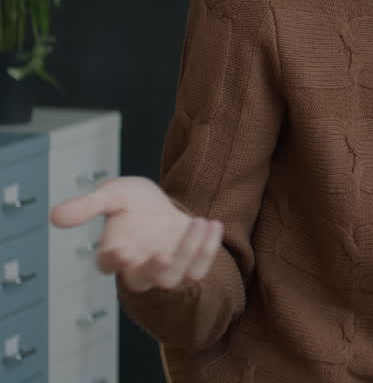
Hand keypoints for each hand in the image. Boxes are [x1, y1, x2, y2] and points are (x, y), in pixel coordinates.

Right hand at [50, 176, 222, 293]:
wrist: (162, 205)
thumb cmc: (132, 203)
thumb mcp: (112, 195)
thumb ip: (87, 205)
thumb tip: (54, 216)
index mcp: (114, 253)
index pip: (109, 266)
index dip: (114, 262)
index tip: (123, 252)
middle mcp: (138, 269)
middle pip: (145, 281)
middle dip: (155, 272)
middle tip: (164, 256)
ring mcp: (164, 272)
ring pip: (175, 277)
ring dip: (189, 253)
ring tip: (199, 221)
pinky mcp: (188, 269)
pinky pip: (199, 270)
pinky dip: (208, 250)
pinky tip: (212, 225)